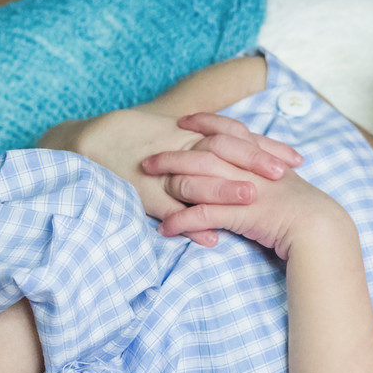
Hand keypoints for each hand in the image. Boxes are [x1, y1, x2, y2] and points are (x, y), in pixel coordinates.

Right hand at [38, 110, 301, 245]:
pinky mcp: (139, 192)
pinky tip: (210, 238)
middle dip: (254, 163)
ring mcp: (158, 171)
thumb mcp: (166, 134)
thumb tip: (235, 144)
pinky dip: (188, 224)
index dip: (264, 147)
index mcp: (186, 134)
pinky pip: (166, 210)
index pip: (233, 138)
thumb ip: (199, 139)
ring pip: (196, 179)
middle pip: (222, 153)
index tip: (294, 158)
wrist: (79, 144)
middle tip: (284, 175)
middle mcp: (176, 148)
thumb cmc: (126, 139)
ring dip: (224, 192)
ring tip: (252, 202)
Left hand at [147, 113, 346, 258]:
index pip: (227, 130)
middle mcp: (249, 168)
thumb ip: (266, 171)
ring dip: (168, 186)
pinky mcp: (239, 214)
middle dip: (171, 154)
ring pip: (197, 181)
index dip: (203, 123)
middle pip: (202, 153)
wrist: (319, 228)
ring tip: (144, 191)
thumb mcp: (284, 182)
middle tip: (148, 158)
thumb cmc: (304, 209)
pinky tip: (164, 229)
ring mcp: (243, 189)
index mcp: (260, 157)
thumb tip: (254, 170)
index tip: (183, 120)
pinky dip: (180, 222)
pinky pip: (202, 216)